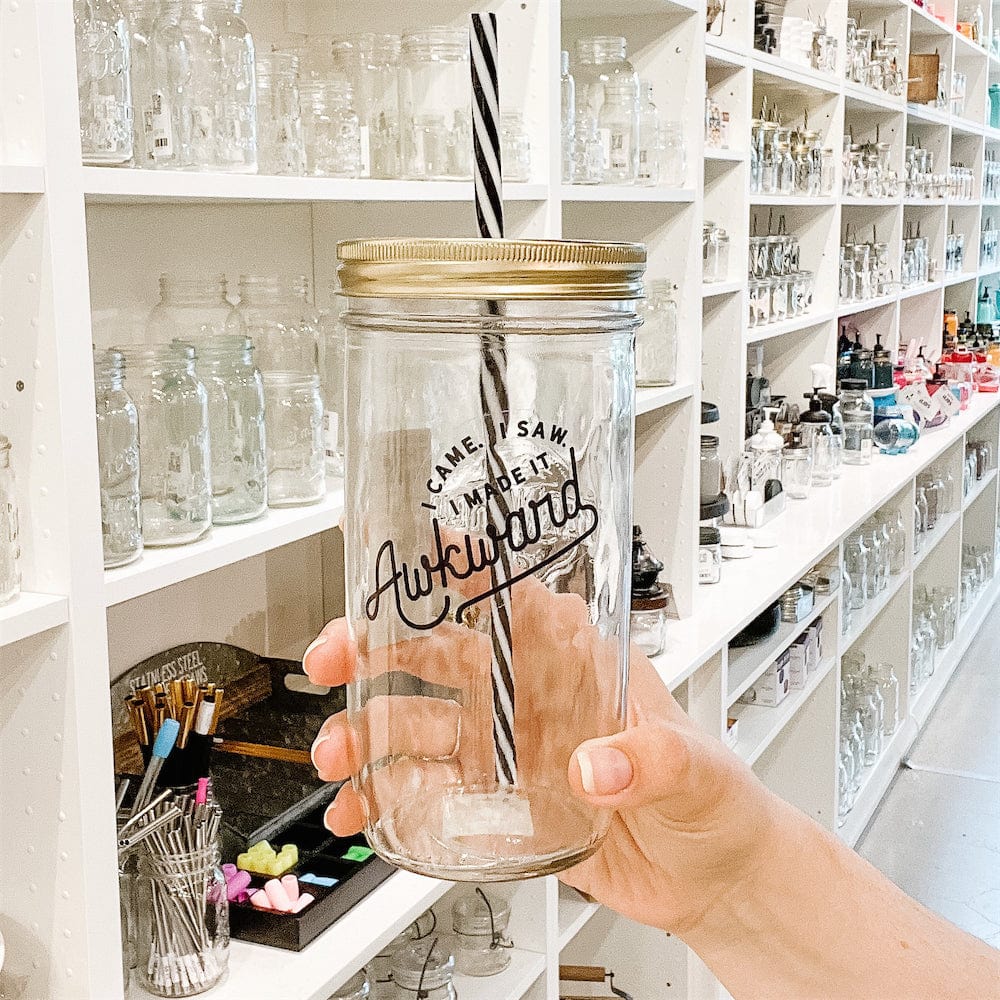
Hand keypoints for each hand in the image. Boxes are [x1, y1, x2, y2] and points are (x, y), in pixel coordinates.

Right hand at [305, 581, 782, 937]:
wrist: (709, 874)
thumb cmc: (713, 797)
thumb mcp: (694, 769)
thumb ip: (650, 760)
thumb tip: (596, 766)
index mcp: (577, 660)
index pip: (514, 597)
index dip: (464, 566)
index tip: (416, 547)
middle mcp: (529, 694)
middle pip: (437, 652)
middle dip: (375, 649)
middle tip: (332, 659)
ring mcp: (506, 747)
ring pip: (417, 724)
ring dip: (368, 733)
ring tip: (338, 757)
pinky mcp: (495, 800)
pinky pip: (425, 792)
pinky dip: (385, 799)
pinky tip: (360, 812)